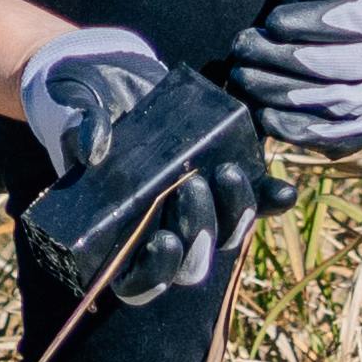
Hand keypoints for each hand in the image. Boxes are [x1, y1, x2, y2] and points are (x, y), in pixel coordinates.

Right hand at [3, 31, 249, 313]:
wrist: (115, 78)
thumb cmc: (88, 106)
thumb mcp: (79, 112)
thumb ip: (84, 128)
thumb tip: (95, 150)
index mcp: (117, 237)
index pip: (138, 283)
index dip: (155, 273)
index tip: (164, 240)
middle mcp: (160, 232)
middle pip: (192, 265)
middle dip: (200, 234)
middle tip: (191, 188)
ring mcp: (199, 211)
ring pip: (225, 237)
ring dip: (234, 215)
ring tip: (227, 174)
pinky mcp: (225, 184)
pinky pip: (256, 203)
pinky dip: (271, 200)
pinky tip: (283, 191)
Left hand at [230, 0, 361, 155]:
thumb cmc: (340, 12)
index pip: (358, 19)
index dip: (311, 22)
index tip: (273, 22)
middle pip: (342, 65)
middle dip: (285, 58)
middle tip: (243, 48)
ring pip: (335, 102)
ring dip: (280, 91)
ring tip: (243, 76)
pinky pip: (332, 137)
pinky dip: (294, 127)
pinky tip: (263, 112)